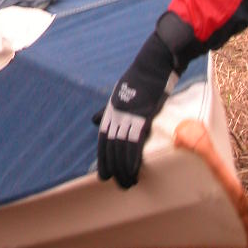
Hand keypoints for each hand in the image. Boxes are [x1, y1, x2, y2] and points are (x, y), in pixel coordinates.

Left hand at [97, 20, 192, 187]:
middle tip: (116, 184)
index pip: (103, 138)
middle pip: (111, 146)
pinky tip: (134, 171)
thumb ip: (108, 109)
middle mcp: (117, 113)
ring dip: (124, 168)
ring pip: (122, 148)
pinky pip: (136, 142)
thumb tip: (92, 120)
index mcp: (111, 109)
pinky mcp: (143, 115)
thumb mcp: (119, 92)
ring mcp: (129, 114)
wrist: (154, 63)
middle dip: (112, 167)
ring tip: (127, 183)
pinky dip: (134, 159)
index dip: (103, 157)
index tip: (104, 174)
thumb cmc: (140, 78)